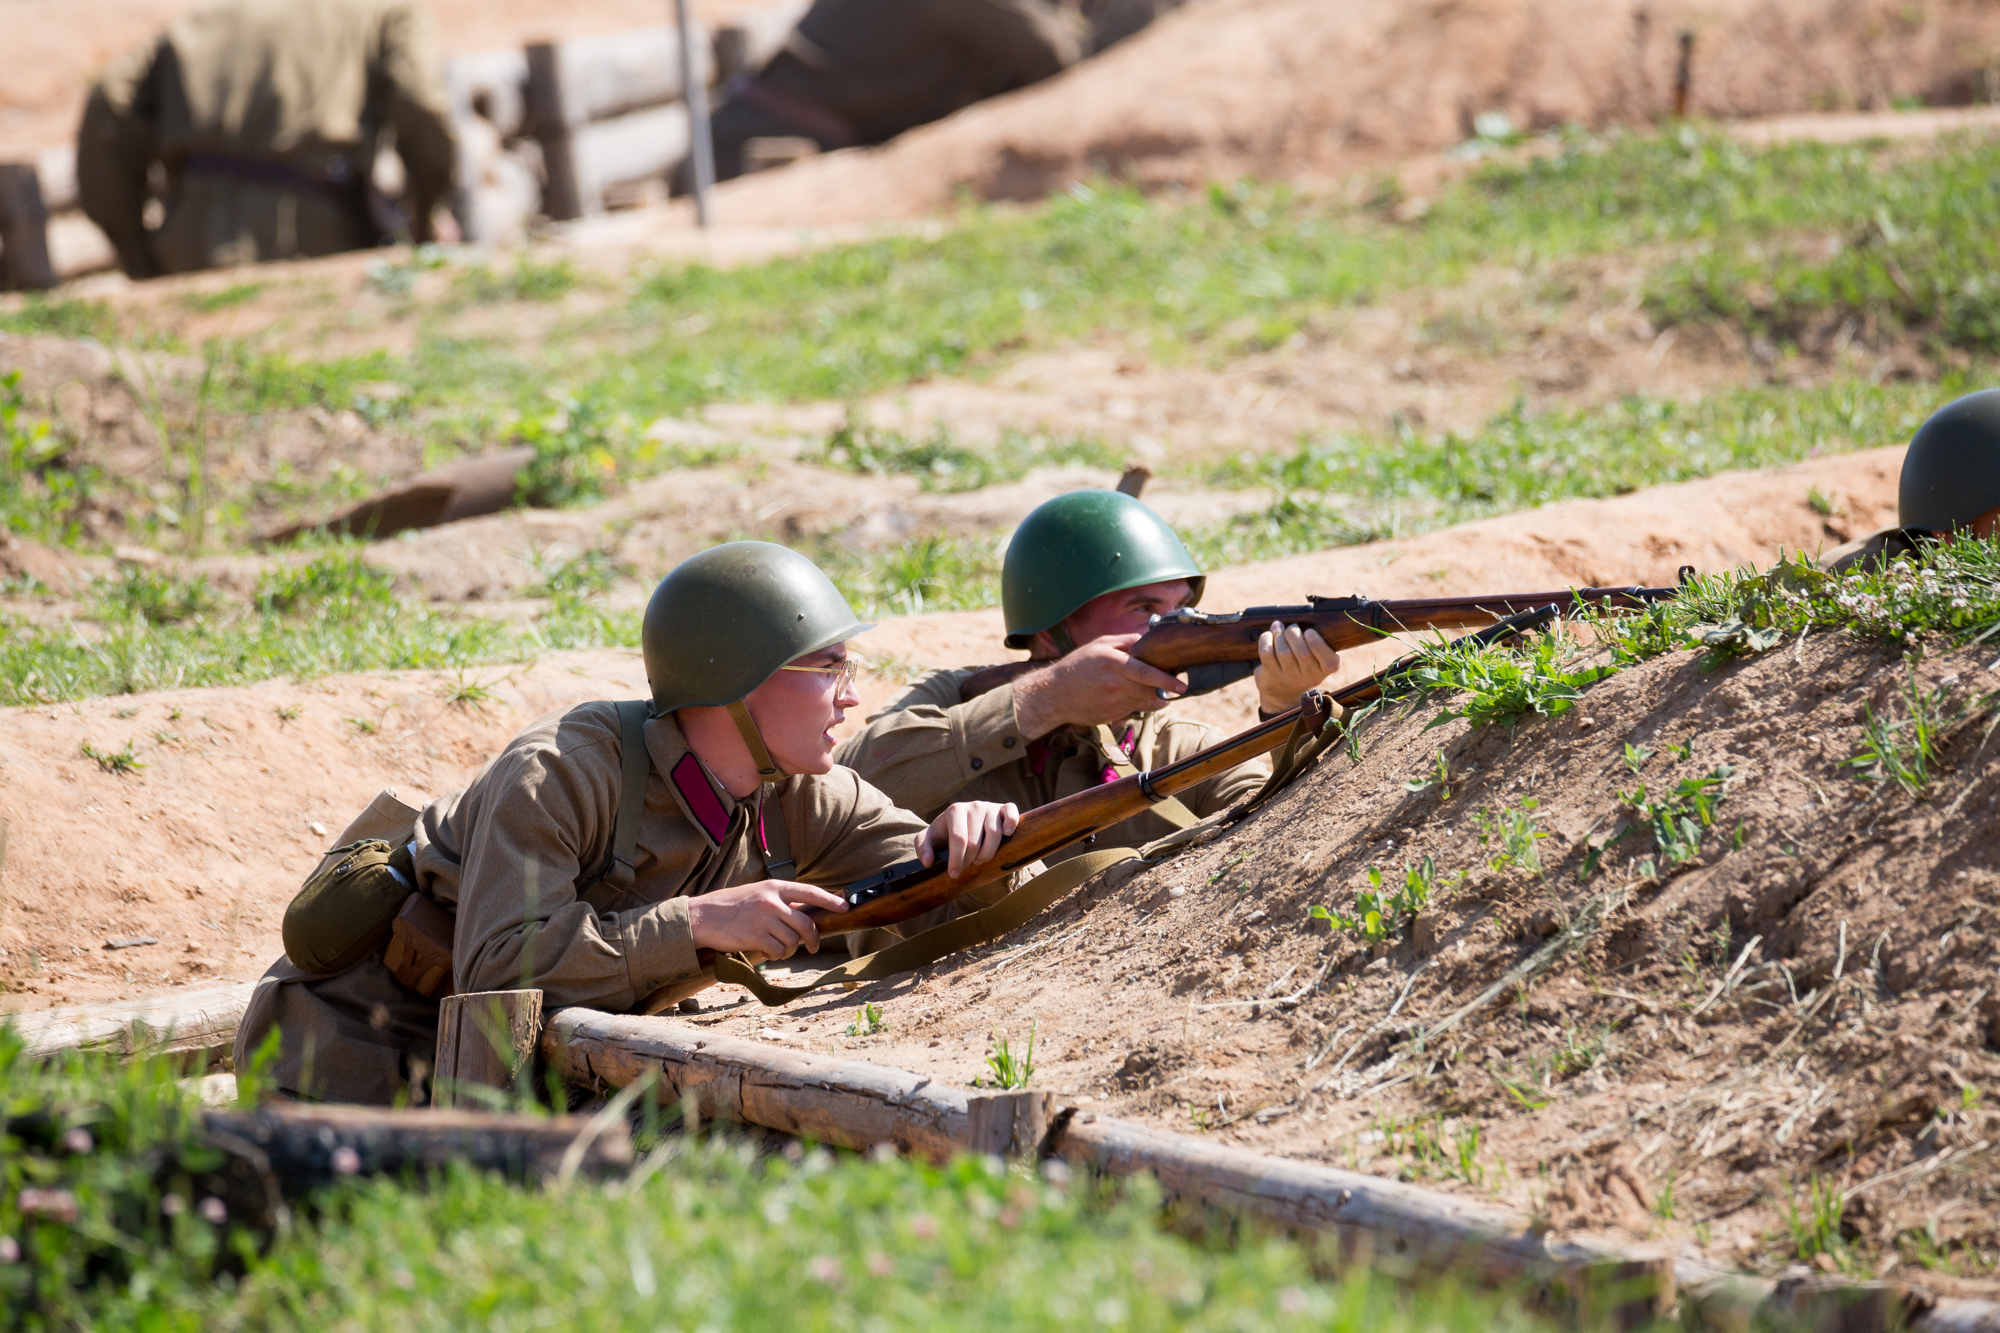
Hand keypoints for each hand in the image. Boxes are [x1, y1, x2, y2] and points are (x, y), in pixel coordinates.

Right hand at [687, 880, 847, 958]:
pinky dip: (776, 955)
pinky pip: (778, 951)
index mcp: (774, 887)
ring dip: (790, 950)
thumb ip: (779, 901)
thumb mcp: (757, 894)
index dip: (830, 900)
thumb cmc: (731, 906)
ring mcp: (764, 919)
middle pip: (806, 924)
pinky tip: (767, 952)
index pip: (810, 892)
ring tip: (778, 949)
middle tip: (813, 947)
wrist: (703, 916)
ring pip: (793, 941)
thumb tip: (804, 912)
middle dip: (814, 939)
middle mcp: (771, 901)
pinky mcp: (756, 937)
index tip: (845, 906)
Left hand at [916, 801, 1020, 878]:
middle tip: (966, 866)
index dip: (957, 860)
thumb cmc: (944, 833)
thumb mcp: (929, 839)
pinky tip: (1007, 835)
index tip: (954, 874)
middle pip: (976, 842)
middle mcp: (973, 806)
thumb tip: (928, 861)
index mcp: (955, 811)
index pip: (959, 839)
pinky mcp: (1004, 808)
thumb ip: (923, 848)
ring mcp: (990, 807)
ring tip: (980, 858)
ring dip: (988, 853)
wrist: (961, 820)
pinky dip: (1011, 824)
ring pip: (995, 834)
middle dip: (970, 860)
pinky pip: (1012, 814)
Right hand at [1011, 634, 1184, 737]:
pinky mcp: (1112, 716)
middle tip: (1173, 685)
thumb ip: (1125, 641)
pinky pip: (1133, 710)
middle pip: (1151, 692)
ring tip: (1145, 687)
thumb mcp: (1099, 644)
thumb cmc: (1076, 666)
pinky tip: (1124, 695)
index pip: (1146, 673)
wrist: (1053, 695)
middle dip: (1164, 690)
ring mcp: (1114, 704)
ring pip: (1144, 703)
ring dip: (1151, 696)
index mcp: (1113, 664)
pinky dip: (1135, 703)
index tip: (1181, 686)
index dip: (1166, 680)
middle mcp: (1115, 685)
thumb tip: (1147, 640)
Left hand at [1254, 622, 1340, 714]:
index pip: (1328, 661)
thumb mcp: (1318, 658)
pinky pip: (1267, 653)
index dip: (1317, 644)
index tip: (1309, 632)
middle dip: (1294, 634)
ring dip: (1279, 634)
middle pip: (1302, 653)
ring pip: (1283, 652)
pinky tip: (1268, 635)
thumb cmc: (1303, 666)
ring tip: (1278, 626)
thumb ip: (1318, 641)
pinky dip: (1266, 640)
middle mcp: (1309, 676)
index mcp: (1326, 669)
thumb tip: (1306, 616)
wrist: (1284, 694)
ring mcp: (1289, 678)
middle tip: (1292, 626)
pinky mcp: (1271, 676)